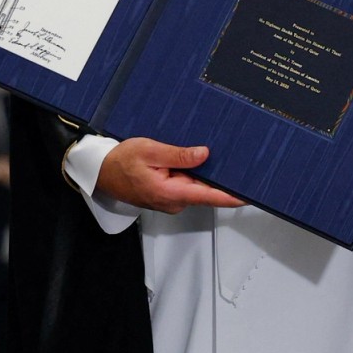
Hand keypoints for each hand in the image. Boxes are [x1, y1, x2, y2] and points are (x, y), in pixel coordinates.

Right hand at [94, 138, 244, 212]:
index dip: (232, 196)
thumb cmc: (120, 161)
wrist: (100, 171)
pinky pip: (185, 186)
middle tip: (235, 159)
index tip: (252, 194)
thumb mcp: (149, 151)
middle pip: (205, 190)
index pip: (209, 196)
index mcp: (171, 193)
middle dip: (219, 176)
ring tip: (210, 153)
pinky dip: (192, 175)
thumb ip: (178, 155)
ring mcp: (170, 200)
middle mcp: (174, 202)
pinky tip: (192, 160)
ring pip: (195, 187)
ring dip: (203, 174)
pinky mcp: (167, 196)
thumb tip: (204, 155)